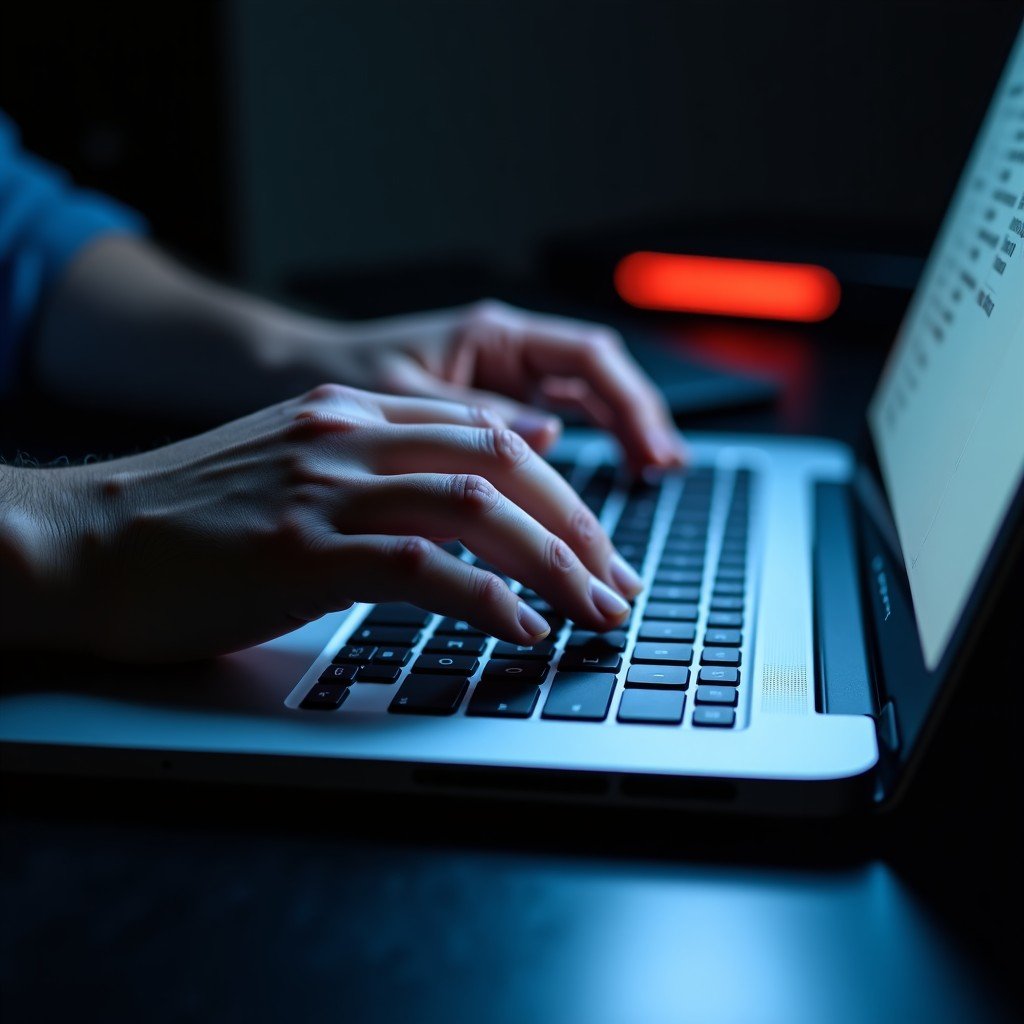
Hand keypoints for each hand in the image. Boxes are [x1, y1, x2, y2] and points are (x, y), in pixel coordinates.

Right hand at [9, 384, 642, 661]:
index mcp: (350, 413)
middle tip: (619, 581)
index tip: (598, 542)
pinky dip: (487, 599)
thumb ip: (380, 467)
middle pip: (503, 463)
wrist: (86, 541)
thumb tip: (474, 495)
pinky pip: (423, 566)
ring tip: (595, 611)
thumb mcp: (296, 468)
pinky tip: (522, 630)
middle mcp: (347, 436)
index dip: (561, 492)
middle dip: (579, 527)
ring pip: (479, 509)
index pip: (486, 433)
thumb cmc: (192, 521)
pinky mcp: (302, 549)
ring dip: (554, 564)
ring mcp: (326, 489)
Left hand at [287, 300, 686, 473]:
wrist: (294, 385)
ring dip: (619, 438)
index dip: (630, 402)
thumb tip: (550, 436)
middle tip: (662, 474)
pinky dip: (581, 455)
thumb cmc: (334, 380)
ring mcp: (502, 383)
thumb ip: (470, 417)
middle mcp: (505, 354)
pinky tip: (596, 487)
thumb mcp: (397, 400)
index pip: (587, 357)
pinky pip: (552, 430)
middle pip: (598, 382)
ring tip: (650, 480)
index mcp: (489, 335)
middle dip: (637, 425)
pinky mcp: (490, 415)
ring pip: (584, 405)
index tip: (652, 451)